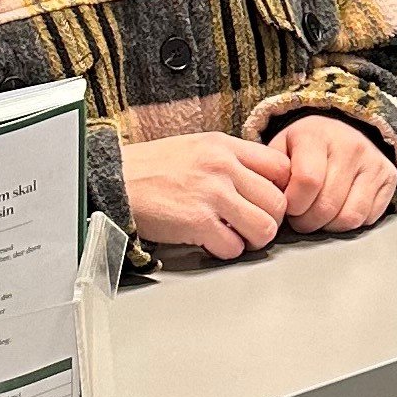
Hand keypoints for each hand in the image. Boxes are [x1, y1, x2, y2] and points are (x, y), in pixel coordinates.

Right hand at [121, 131, 290, 260]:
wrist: (114, 181)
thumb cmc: (153, 168)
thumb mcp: (197, 147)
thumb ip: (231, 160)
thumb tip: (263, 182)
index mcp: (225, 146)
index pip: (282, 168)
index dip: (282, 190)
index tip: (268, 201)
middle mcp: (222, 167)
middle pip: (278, 202)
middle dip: (269, 220)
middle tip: (253, 225)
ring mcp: (211, 194)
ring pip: (264, 227)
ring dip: (253, 239)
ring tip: (235, 236)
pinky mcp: (197, 222)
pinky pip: (234, 247)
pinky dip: (226, 251)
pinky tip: (211, 242)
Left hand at [268, 114, 396, 234]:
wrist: (343, 128)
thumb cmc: (306, 146)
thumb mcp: (281, 149)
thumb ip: (273, 174)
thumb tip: (272, 204)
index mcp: (317, 134)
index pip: (308, 181)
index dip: (294, 204)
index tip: (288, 206)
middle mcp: (350, 145)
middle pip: (328, 205)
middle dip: (308, 222)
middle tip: (301, 218)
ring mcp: (373, 161)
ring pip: (350, 217)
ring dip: (329, 227)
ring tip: (319, 216)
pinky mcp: (389, 176)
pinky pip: (369, 218)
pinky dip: (350, 222)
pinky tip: (339, 210)